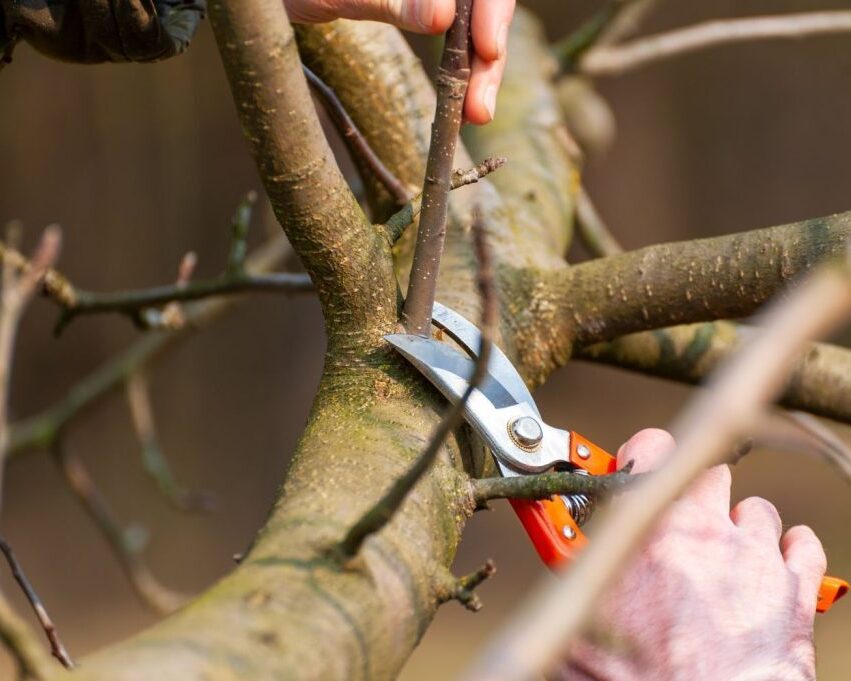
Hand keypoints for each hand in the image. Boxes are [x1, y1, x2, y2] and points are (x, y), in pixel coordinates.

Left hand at [283, 0, 514, 123]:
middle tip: (479, 107)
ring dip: (477, 70)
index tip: (487, 50)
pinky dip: (459, 69)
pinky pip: (453, 36)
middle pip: (482, 3)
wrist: (258, 6)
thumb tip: (441, 18)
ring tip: (475, 113)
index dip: (492, 10)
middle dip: (486, 55)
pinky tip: (461, 100)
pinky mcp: (417, 6)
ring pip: (471, 24)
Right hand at [562, 429, 826, 680]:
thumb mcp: (583, 611)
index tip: (638, 466)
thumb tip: (571, 549)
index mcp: (646, 528)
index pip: (651, 448)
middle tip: (679, 525)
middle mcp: (704, 530)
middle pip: (708, 473)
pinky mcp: (795, 593)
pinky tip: (770, 569)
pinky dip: (790, 551)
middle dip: (694, 493)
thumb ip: (582, 563)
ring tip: (722, 560)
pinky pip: (803, 544)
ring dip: (739, 528)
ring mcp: (754, 558)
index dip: (644, 454)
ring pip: (756, 510)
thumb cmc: (631, 675)